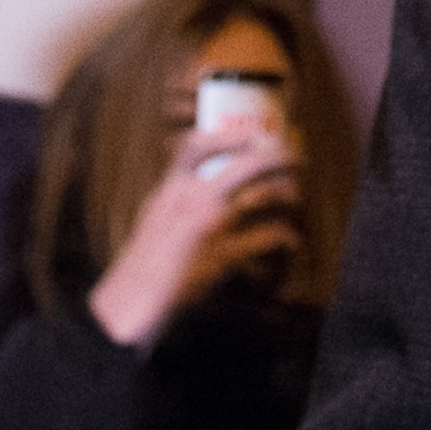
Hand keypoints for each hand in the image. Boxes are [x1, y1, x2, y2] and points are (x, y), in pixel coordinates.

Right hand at [86, 125, 300, 349]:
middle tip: (295, 158)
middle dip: (279, 157)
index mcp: (173, 187)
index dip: (230, 134)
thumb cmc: (145, 258)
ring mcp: (212, 225)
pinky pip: (266, 236)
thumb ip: (177, 193)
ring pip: (264, 194)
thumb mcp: (155, 212)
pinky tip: (290, 239)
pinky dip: (284, 236)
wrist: (135, 297)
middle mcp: (195, 199)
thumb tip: (197, 177)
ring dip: (286, 194)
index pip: (198, 145)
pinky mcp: (225, 254)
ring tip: (294, 197)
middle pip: (248, 164)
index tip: (255, 132)